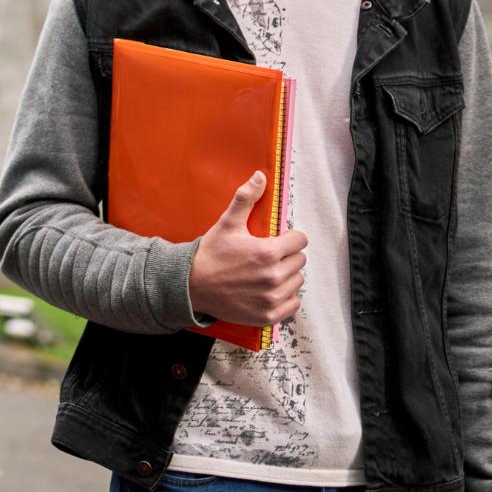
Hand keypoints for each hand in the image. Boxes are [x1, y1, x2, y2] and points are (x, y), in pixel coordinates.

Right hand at [187, 172, 307, 325]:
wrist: (191, 286)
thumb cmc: (211, 255)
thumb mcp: (227, 224)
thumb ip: (246, 199)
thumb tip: (260, 177)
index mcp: (268, 252)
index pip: (300, 241)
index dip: (288, 238)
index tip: (276, 241)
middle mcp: (273, 277)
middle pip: (300, 261)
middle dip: (286, 257)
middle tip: (266, 258)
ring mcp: (271, 298)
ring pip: (297, 281)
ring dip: (286, 277)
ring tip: (265, 274)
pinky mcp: (268, 314)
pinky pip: (293, 304)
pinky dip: (284, 298)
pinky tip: (267, 290)